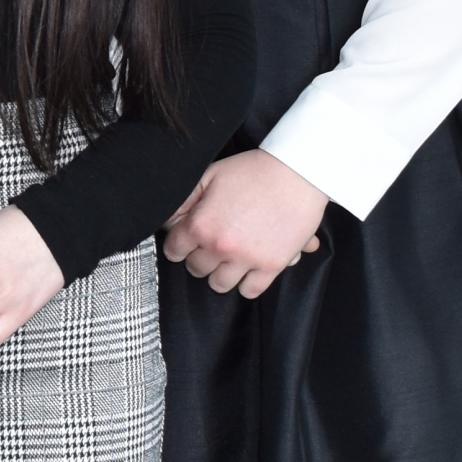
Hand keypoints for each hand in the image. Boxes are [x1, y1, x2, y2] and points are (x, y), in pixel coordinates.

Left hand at [163, 149, 326, 297]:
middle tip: (208, 246)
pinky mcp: (271, 266)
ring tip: (227, 258)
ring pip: (220, 284)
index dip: (178, 244)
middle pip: (196, 268)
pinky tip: (246, 270)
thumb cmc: (252, 171)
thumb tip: (166, 220)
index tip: (184, 242)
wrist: (295, 174)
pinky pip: (250, 290)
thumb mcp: (208, 176)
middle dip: (199, 257)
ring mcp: (247, 259)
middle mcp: (221, 246)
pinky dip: (246, 284)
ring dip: (220, 273)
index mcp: (201, 225)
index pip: (174, 250)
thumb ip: (183, 200)